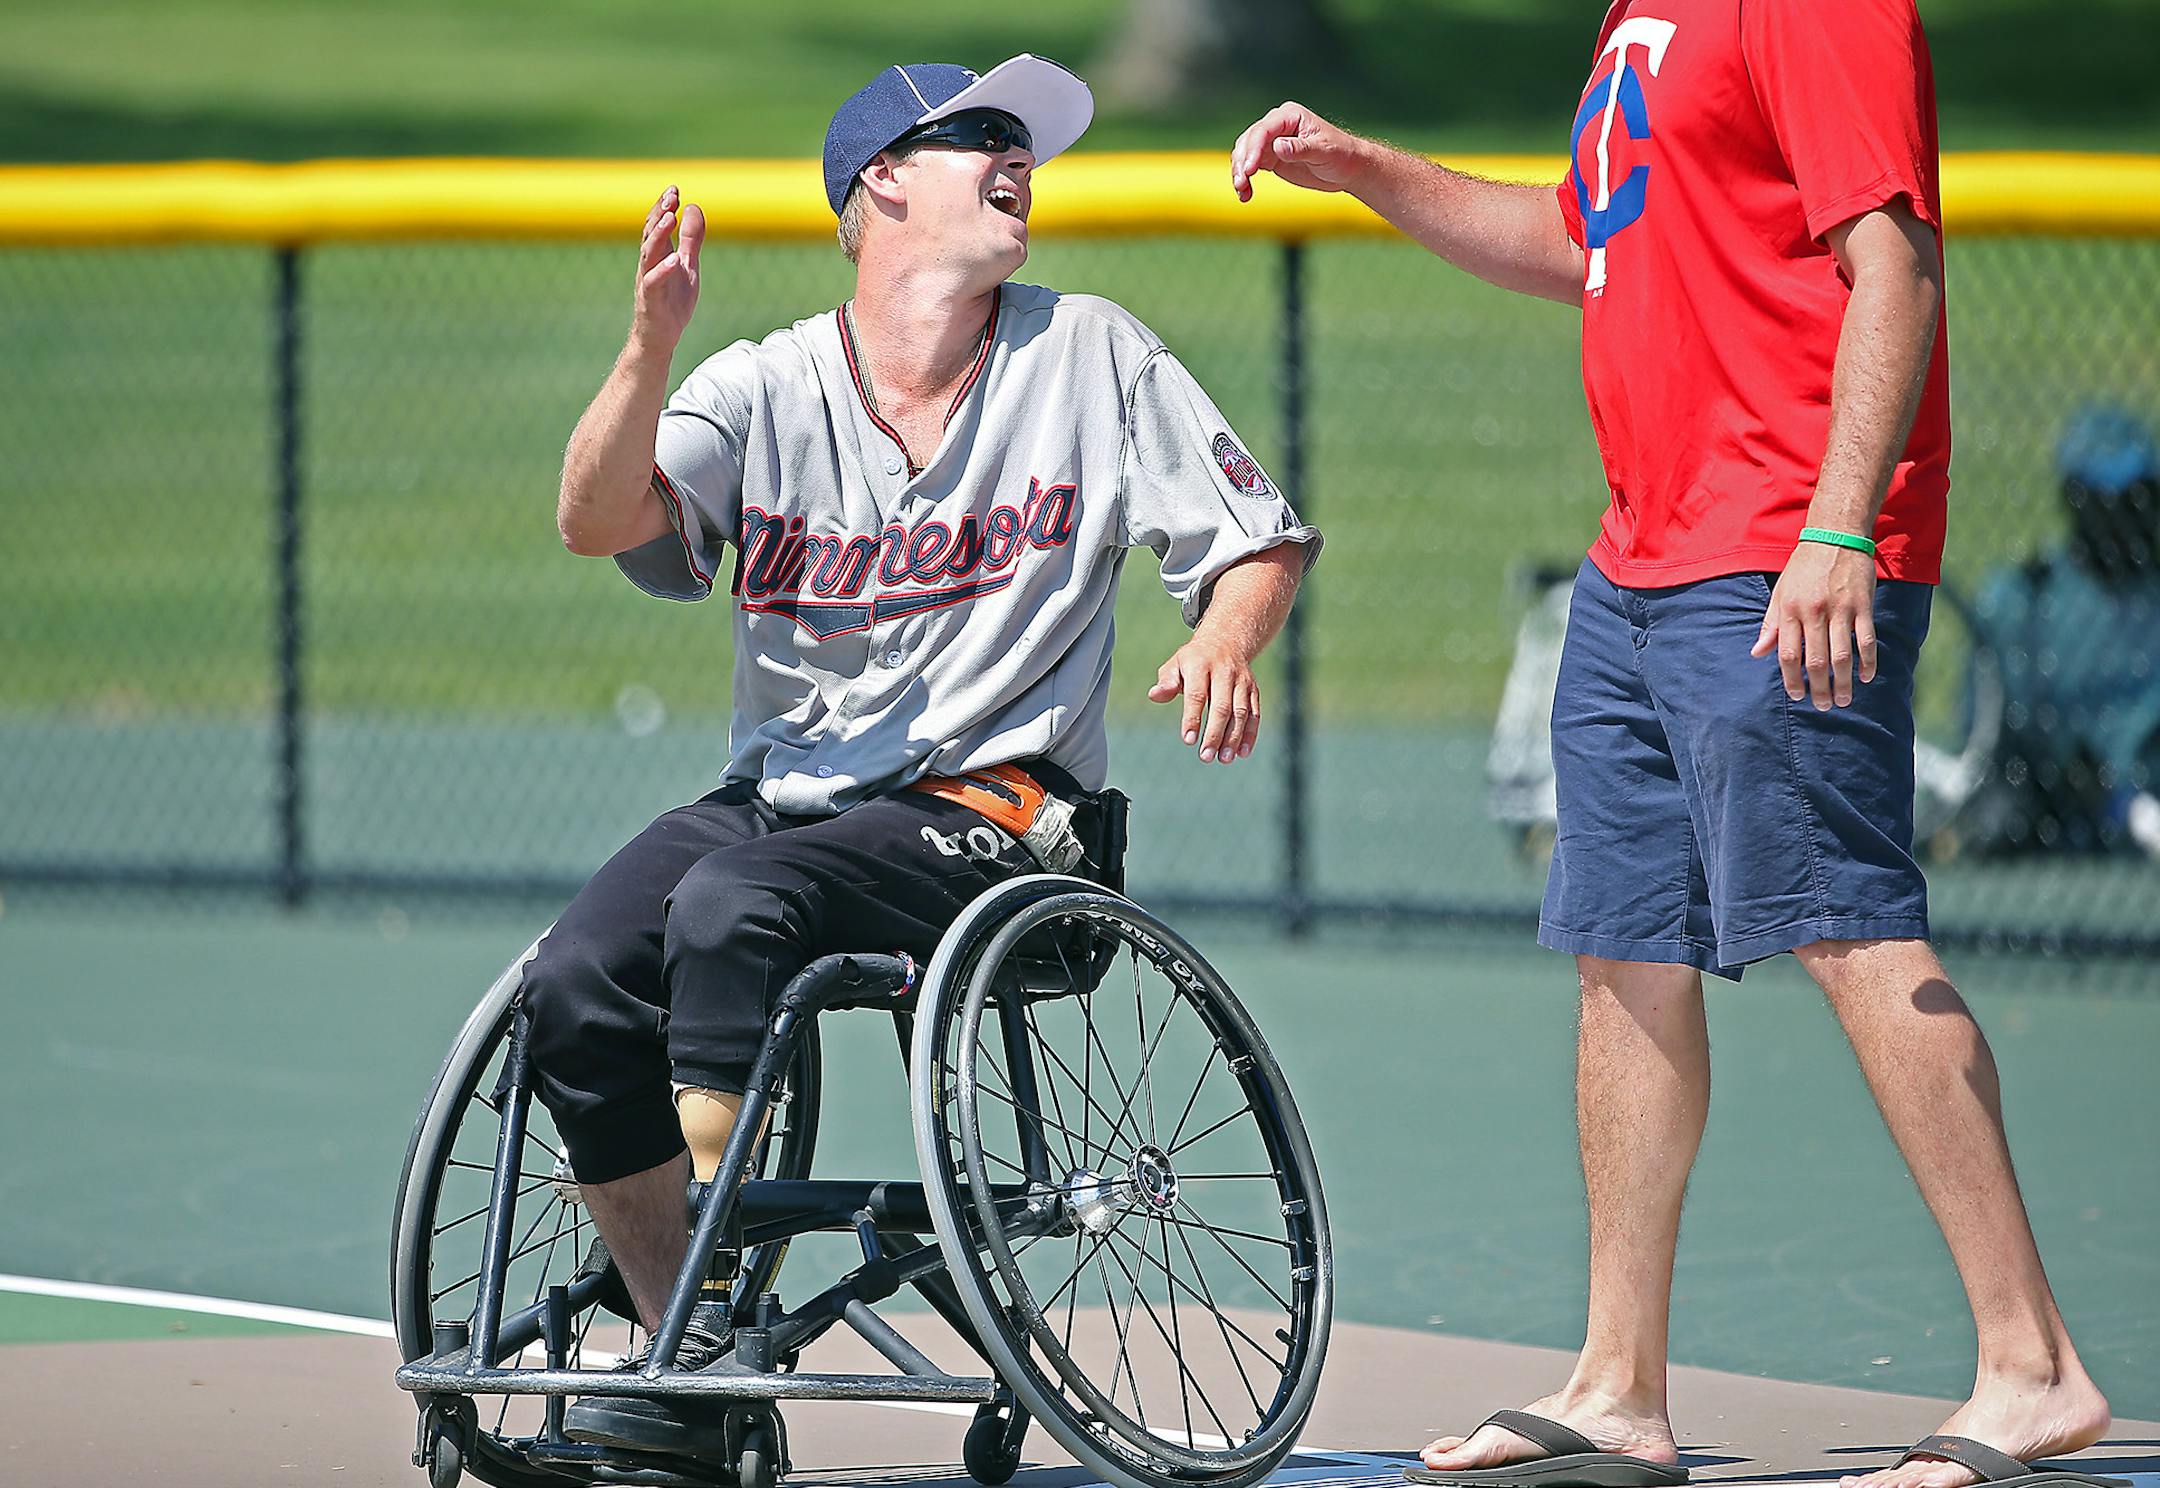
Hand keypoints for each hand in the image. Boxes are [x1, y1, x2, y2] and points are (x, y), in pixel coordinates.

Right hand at [632, 185, 703, 350]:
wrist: (661, 337)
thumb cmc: (672, 301)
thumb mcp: (688, 267)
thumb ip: (692, 240)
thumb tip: (694, 208)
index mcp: (659, 255)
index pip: (658, 225)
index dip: (664, 207)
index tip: (674, 189)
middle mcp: (650, 265)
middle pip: (651, 234)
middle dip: (660, 214)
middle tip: (670, 197)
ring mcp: (648, 281)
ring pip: (649, 254)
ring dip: (659, 235)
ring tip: (670, 218)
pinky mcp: (650, 301)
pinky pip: (654, 283)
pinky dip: (663, 271)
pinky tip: (674, 260)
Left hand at [1149, 638, 1259, 763]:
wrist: (1226, 641)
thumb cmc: (1193, 660)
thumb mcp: (1175, 664)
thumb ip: (1166, 681)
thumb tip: (1154, 695)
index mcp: (1200, 665)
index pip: (1196, 695)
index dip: (1192, 718)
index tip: (1188, 740)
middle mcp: (1224, 672)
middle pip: (1222, 706)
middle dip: (1214, 734)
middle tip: (1205, 757)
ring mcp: (1242, 681)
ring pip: (1241, 712)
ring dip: (1233, 738)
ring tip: (1224, 759)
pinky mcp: (1253, 690)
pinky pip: (1254, 714)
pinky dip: (1250, 734)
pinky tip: (1242, 753)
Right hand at [1230, 102, 1368, 201]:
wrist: (1347, 168)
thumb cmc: (1340, 155)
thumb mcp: (1323, 152)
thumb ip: (1300, 149)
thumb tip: (1277, 146)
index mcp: (1290, 116)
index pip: (1264, 130)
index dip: (1253, 149)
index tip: (1249, 170)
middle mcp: (1277, 125)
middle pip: (1249, 140)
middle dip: (1242, 162)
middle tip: (1242, 183)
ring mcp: (1272, 141)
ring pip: (1245, 153)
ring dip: (1239, 172)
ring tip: (1242, 192)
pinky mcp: (1270, 158)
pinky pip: (1250, 166)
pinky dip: (1245, 180)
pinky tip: (1245, 195)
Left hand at [1751, 543, 1877, 708]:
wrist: (1835, 537)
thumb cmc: (1803, 568)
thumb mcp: (1780, 593)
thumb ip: (1770, 625)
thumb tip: (1757, 653)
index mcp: (1790, 610)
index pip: (1788, 654)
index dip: (1792, 679)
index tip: (1797, 695)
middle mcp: (1814, 612)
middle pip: (1816, 660)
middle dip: (1818, 688)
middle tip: (1821, 706)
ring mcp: (1841, 610)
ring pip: (1842, 655)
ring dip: (1842, 683)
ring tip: (1842, 701)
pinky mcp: (1863, 606)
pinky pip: (1866, 640)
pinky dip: (1867, 662)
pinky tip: (1866, 677)